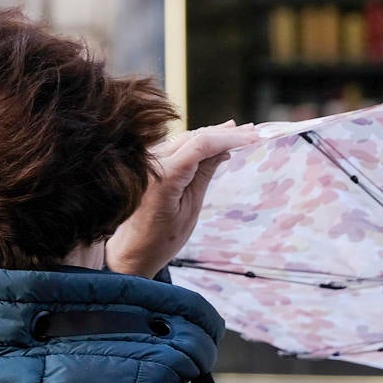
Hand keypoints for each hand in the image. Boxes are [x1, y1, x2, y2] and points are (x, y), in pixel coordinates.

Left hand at [107, 124, 259, 277]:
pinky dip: (197, 143)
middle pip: (194, 136)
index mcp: (164, 176)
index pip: (202, 144)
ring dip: (212, 135)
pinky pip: (176, 146)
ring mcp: (148, 162)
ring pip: (186, 138)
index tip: (252, 137)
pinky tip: (215, 142)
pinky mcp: (148, 164)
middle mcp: (152, 162)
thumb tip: (223, 150)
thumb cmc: (160, 239)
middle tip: (252, 132)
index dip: (229, 138)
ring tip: (238, 132)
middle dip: (224, 133)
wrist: (130, 251)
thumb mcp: (191, 208)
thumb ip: (204, 174)